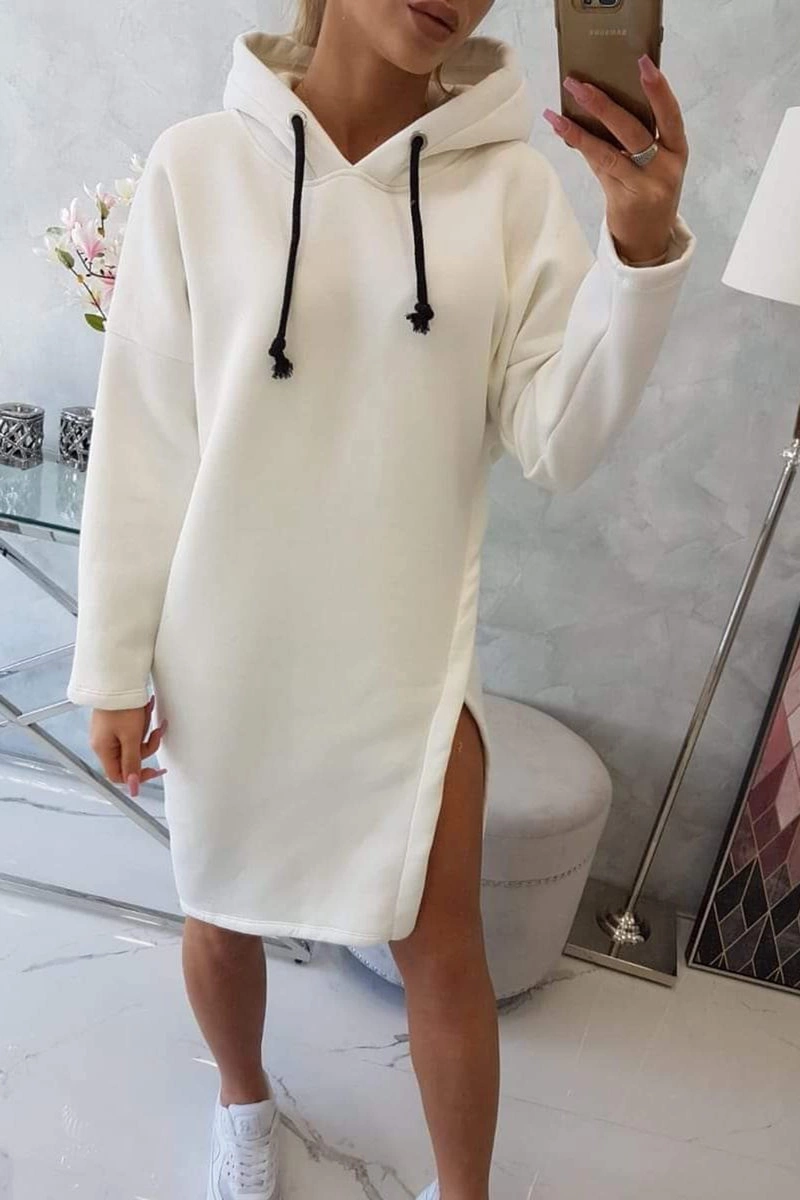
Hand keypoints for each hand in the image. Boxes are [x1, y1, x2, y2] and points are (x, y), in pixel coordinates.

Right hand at [89, 693, 167, 797]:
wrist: (116, 679)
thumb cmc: (122, 706)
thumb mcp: (131, 737)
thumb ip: (133, 763)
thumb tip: (132, 788)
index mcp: (103, 750)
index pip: (119, 776)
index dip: (138, 776)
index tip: (156, 770)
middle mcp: (103, 743)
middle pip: (130, 758)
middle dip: (146, 745)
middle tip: (157, 730)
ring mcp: (108, 732)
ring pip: (134, 743)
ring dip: (146, 729)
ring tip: (148, 711)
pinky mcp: (115, 722)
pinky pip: (132, 730)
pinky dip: (142, 721)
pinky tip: (145, 708)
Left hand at [544, 56, 688, 264]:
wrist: (648, 243)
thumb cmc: (651, 196)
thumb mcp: (657, 166)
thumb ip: (641, 139)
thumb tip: (605, 102)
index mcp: (678, 152)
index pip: (671, 115)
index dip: (659, 90)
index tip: (643, 64)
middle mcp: (666, 167)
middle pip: (635, 130)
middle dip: (605, 105)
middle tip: (580, 84)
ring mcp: (645, 186)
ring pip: (610, 150)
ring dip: (582, 126)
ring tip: (561, 106)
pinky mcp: (623, 199)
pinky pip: (598, 166)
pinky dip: (580, 145)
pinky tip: (563, 129)